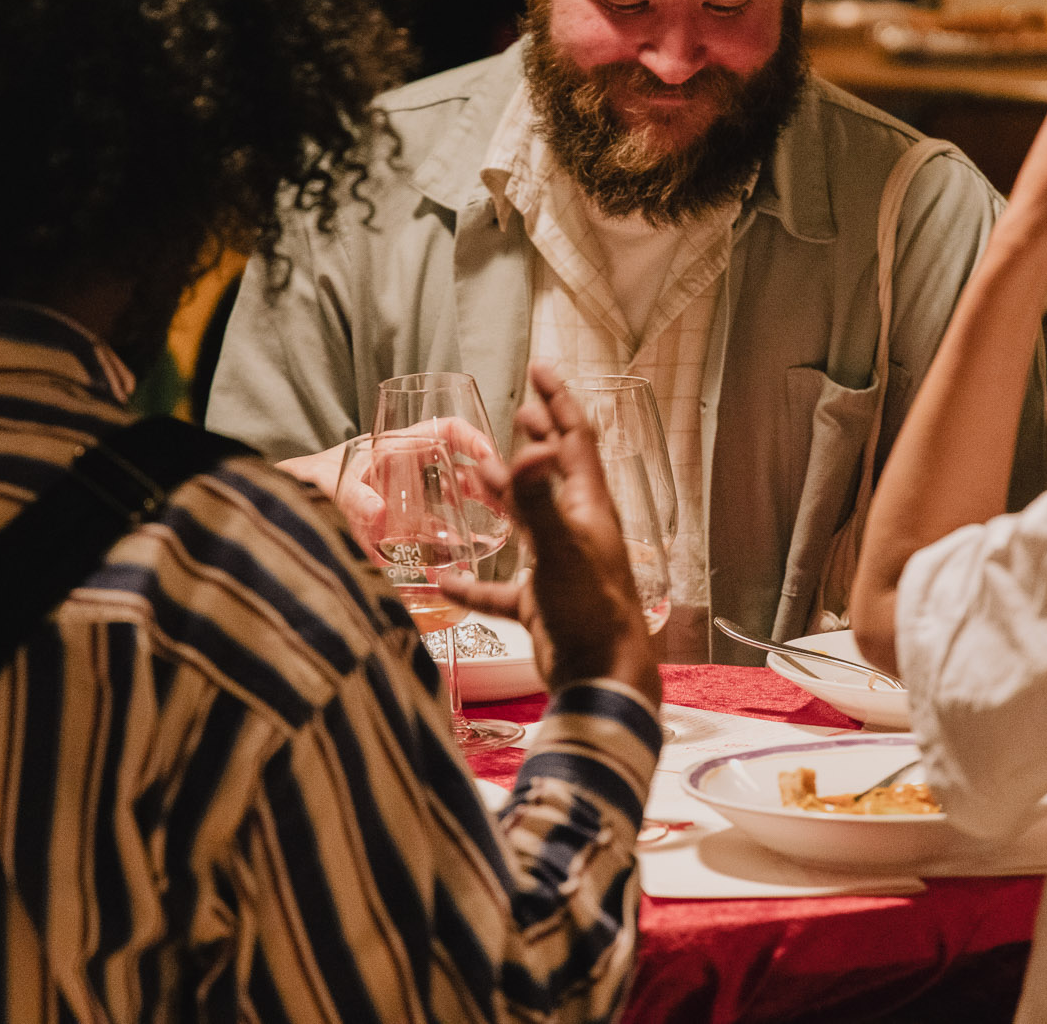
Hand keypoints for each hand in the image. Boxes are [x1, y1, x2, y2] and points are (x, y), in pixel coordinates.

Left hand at [282, 418, 507, 545]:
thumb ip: (349, 493)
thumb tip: (376, 512)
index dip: (472, 438)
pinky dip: (449, 548)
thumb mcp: (326, 481)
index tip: (492, 458)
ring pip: (453, 504)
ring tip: (498, 536)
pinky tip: (462, 565)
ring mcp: (405, 503)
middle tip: (507, 504)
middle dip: (487, 484)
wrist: (283, 508)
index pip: (445, 430)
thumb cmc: (306, 480)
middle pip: (459, 470)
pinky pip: (432, 536)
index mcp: (396, 447)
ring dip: (476, 517)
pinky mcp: (398, 532)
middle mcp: (407, 473)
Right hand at [444, 363, 661, 705]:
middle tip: (519, 410)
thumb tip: (532, 448)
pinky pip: (501, 587)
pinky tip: (444, 580)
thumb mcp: (561, 547)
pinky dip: (474, 581)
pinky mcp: (541, 603)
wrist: (602, 676)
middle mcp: (576, 529)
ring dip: (505, 497)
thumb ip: (541, 499)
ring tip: (476, 473)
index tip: (539, 369)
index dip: (557, 401)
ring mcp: (559, 566)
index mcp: (588, 506)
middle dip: (538, 438)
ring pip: (529, 522)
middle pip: (555, 472)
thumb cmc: (589, 609)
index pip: (574, 439)